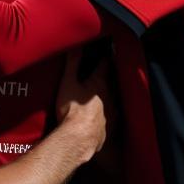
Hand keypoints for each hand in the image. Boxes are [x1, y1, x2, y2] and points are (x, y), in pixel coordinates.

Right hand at [55, 48, 111, 163]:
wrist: (80, 138)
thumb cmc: (72, 109)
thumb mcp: (68, 83)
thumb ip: (73, 64)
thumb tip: (76, 45)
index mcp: (99, 83)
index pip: (105, 65)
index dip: (105, 57)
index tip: (107, 52)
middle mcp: (110, 96)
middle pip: (113, 82)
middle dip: (111, 76)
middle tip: (108, 71)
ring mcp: (112, 112)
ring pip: (115, 100)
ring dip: (111, 95)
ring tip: (107, 94)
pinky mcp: (111, 127)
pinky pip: (113, 117)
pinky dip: (109, 113)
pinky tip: (105, 116)